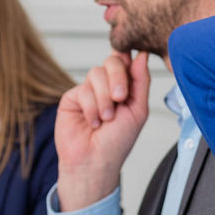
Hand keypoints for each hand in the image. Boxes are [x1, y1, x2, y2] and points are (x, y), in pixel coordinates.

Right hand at [55, 51, 151, 210]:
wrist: (95, 161)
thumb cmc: (118, 141)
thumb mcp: (137, 110)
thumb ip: (141, 81)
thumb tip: (142, 54)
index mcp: (125, 87)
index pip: (127, 62)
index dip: (129, 57)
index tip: (136, 53)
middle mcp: (106, 86)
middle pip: (112, 61)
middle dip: (118, 78)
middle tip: (120, 98)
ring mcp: (89, 90)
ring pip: (97, 73)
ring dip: (104, 98)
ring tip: (106, 119)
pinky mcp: (72, 97)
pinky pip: (83, 89)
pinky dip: (91, 107)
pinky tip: (93, 123)